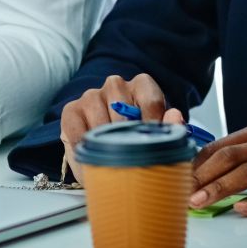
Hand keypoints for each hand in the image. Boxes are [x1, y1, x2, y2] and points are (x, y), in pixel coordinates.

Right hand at [57, 73, 184, 182]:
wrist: (106, 153)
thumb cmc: (136, 142)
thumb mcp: (157, 137)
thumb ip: (170, 128)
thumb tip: (175, 117)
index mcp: (142, 86)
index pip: (151, 100)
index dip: (153, 126)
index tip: (152, 146)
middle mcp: (115, 85)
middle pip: (123, 108)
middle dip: (128, 138)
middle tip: (130, 158)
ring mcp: (91, 96)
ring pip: (100, 121)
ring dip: (105, 144)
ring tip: (112, 162)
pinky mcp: (71, 110)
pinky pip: (77, 131)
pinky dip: (85, 151)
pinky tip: (92, 162)